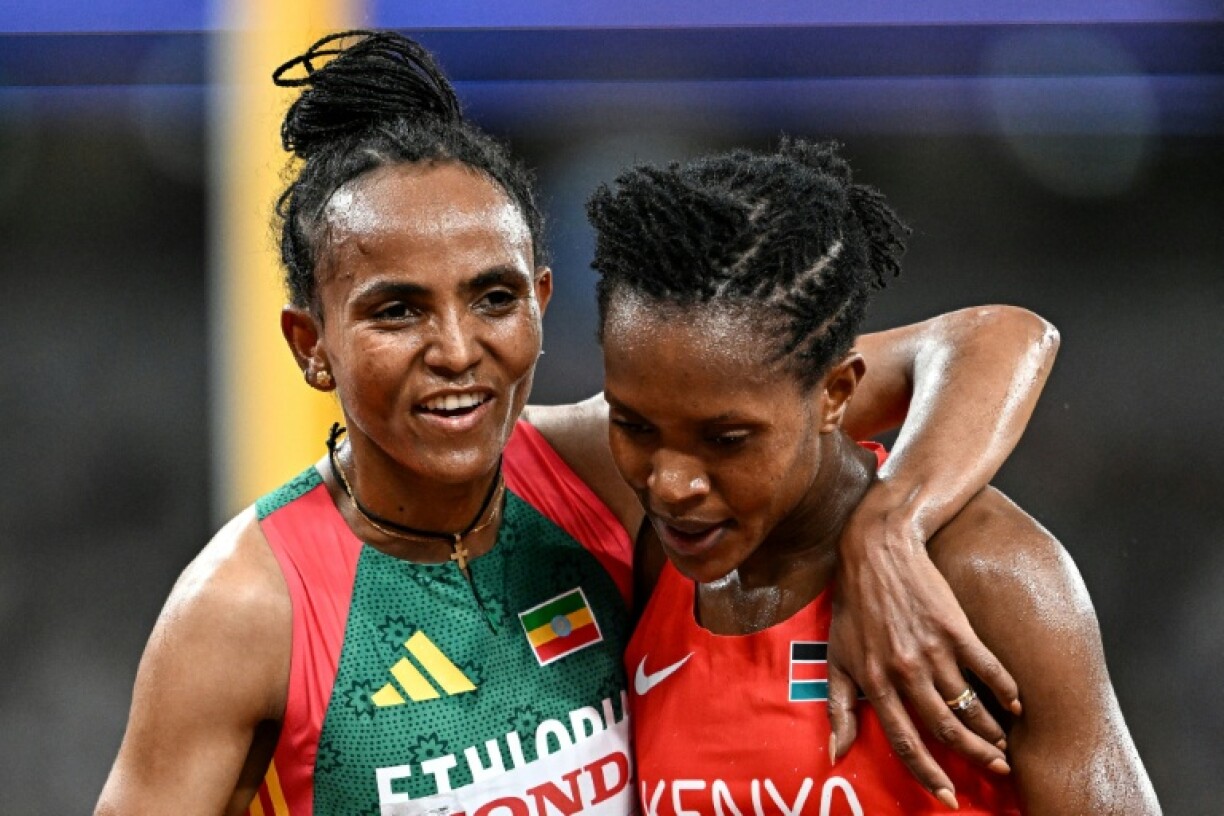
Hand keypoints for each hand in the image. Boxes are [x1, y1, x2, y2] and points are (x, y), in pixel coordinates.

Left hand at [827, 484, 1020, 807]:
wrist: (877, 552)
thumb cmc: (853, 607)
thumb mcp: (836, 656)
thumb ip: (838, 708)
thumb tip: (836, 753)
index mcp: (875, 681)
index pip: (905, 742)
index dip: (928, 774)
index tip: (949, 796)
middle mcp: (905, 670)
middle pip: (945, 728)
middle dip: (974, 757)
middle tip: (996, 772)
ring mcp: (932, 649)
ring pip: (969, 704)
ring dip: (991, 731)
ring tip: (1005, 747)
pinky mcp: (955, 627)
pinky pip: (987, 667)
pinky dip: (1006, 689)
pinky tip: (1016, 705)